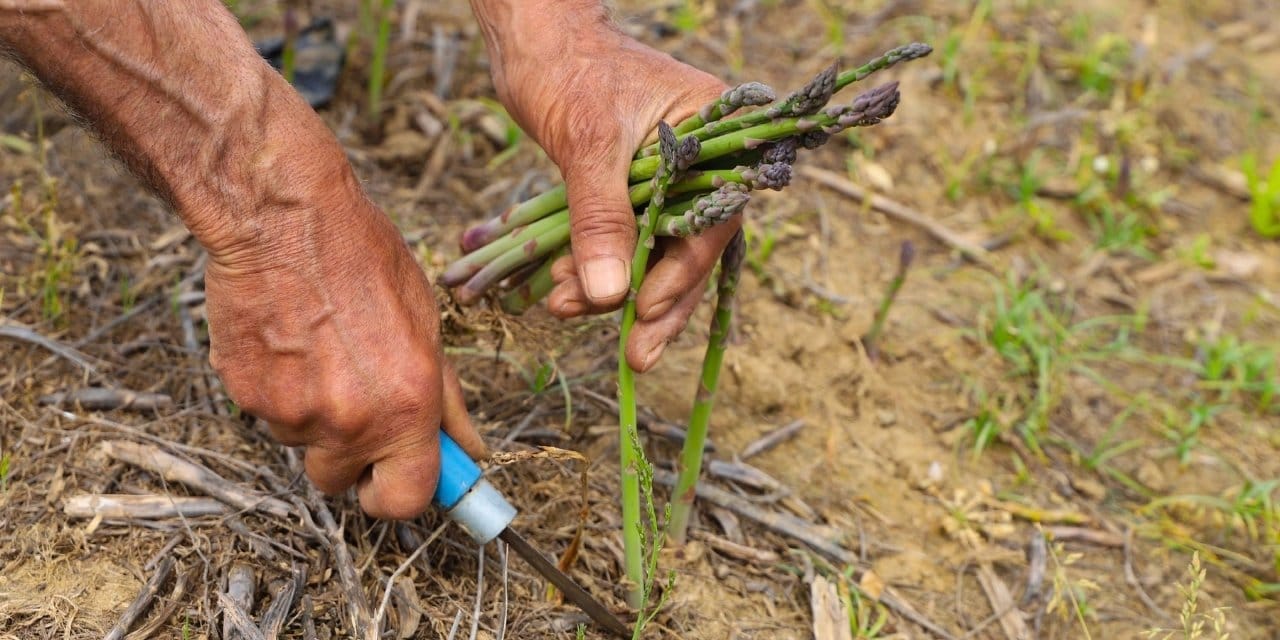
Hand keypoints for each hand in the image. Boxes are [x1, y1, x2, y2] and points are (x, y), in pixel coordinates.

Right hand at [203, 183, 486, 519]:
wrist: (283, 218)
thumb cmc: (363, 258)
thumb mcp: (427, 324)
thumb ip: (447, 399)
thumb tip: (471, 449)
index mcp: (407, 407)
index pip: (405, 501)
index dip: (397, 494)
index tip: (394, 477)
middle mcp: (349, 421)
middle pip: (341, 481)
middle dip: (349, 456)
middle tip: (353, 400)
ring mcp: (291, 412)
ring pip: (300, 443)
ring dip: (310, 415)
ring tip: (318, 349)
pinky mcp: (244, 394)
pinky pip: (265, 413)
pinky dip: (275, 389)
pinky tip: (287, 339)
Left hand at [476, 6, 740, 371]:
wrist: (531, 39)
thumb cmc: (567, 69)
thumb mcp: (586, 145)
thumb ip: (601, 218)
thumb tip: (611, 294)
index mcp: (716, 133)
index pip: (712, 218)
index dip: (681, 272)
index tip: (643, 311)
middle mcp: (702, 159)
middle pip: (688, 247)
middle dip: (655, 303)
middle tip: (636, 357)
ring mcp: (668, 176)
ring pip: (652, 252)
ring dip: (611, 287)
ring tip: (564, 307)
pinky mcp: (631, 189)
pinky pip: (622, 240)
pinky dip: (593, 266)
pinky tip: (562, 289)